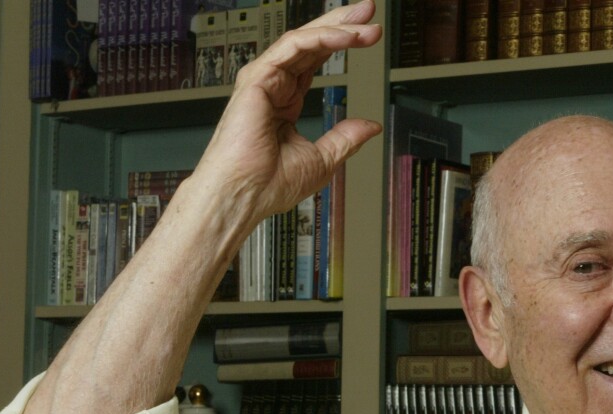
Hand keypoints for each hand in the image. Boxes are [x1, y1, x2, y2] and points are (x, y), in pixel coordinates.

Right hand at [192, 0, 382, 228]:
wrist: (243, 195)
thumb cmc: (268, 185)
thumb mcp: (322, 159)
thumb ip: (345, 138)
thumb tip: (369, 126)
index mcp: (284, 102)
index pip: (314, 62)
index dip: (341, 44)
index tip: (368, 36)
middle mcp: (273, 86)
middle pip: (310, 44)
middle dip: (342, 24)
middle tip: (369, 12)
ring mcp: (263, 79)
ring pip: (303, 39)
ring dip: (337, 28)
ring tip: (366, 24)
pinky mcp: (258, 78)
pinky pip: (293, 46)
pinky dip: (322, 38)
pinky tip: (345, 37)